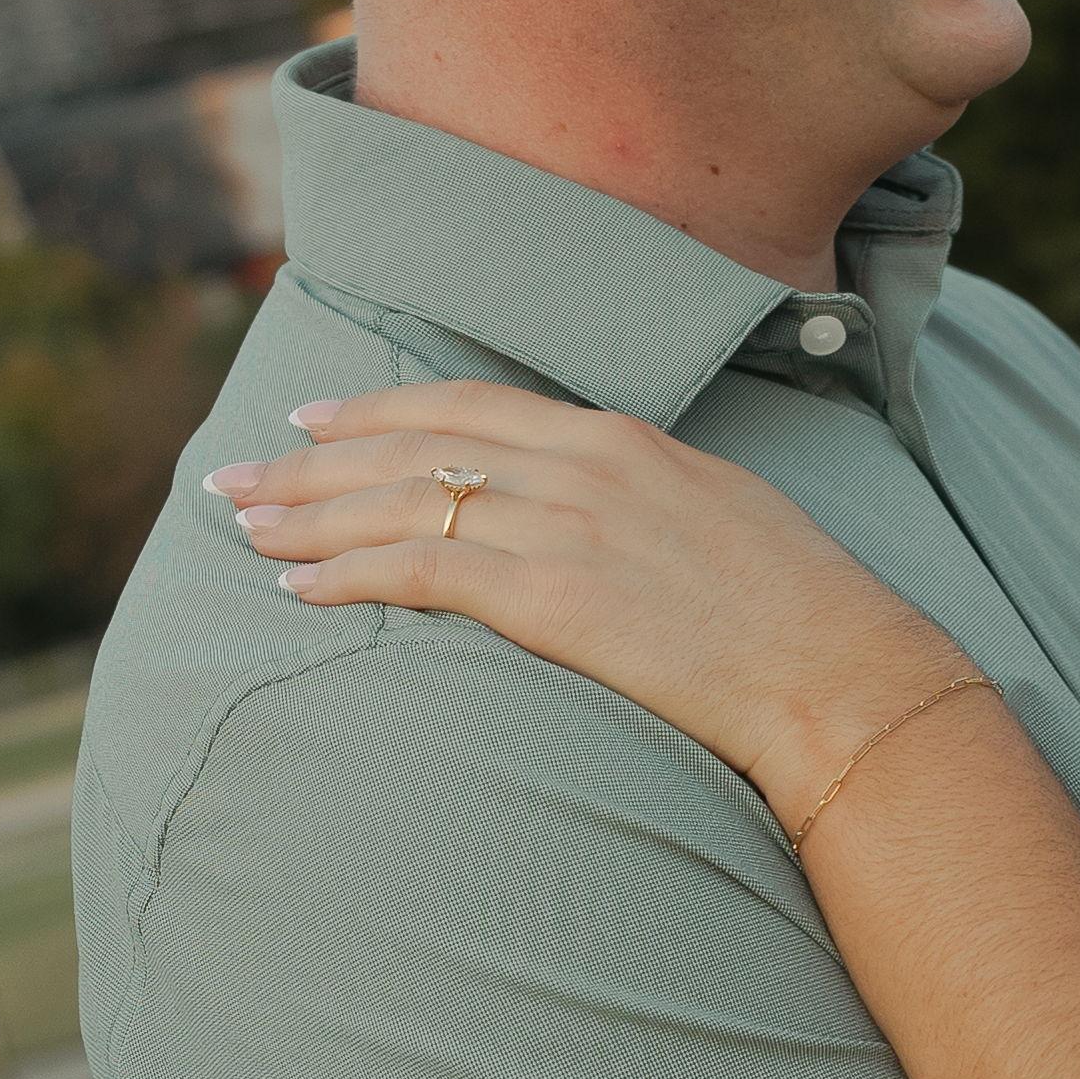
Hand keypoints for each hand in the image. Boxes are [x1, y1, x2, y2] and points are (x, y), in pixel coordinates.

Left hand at [208, 385, 971, 812]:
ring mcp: (564, 530)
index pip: (469, 406)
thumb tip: (595, 516)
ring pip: (399, 503)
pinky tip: (297, 587)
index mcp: (621, 441)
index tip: (316, 419)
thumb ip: (642, 501)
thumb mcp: (720, 516)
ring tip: (242, 527)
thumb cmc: (800, 615)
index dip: (379, 410)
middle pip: (412, 446)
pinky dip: (347, 575)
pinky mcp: (552, 600)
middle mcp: (580, 468)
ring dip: (308, 515)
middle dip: (311, 461)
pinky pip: (420, 573)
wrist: (841, 672)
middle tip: (237, 474)